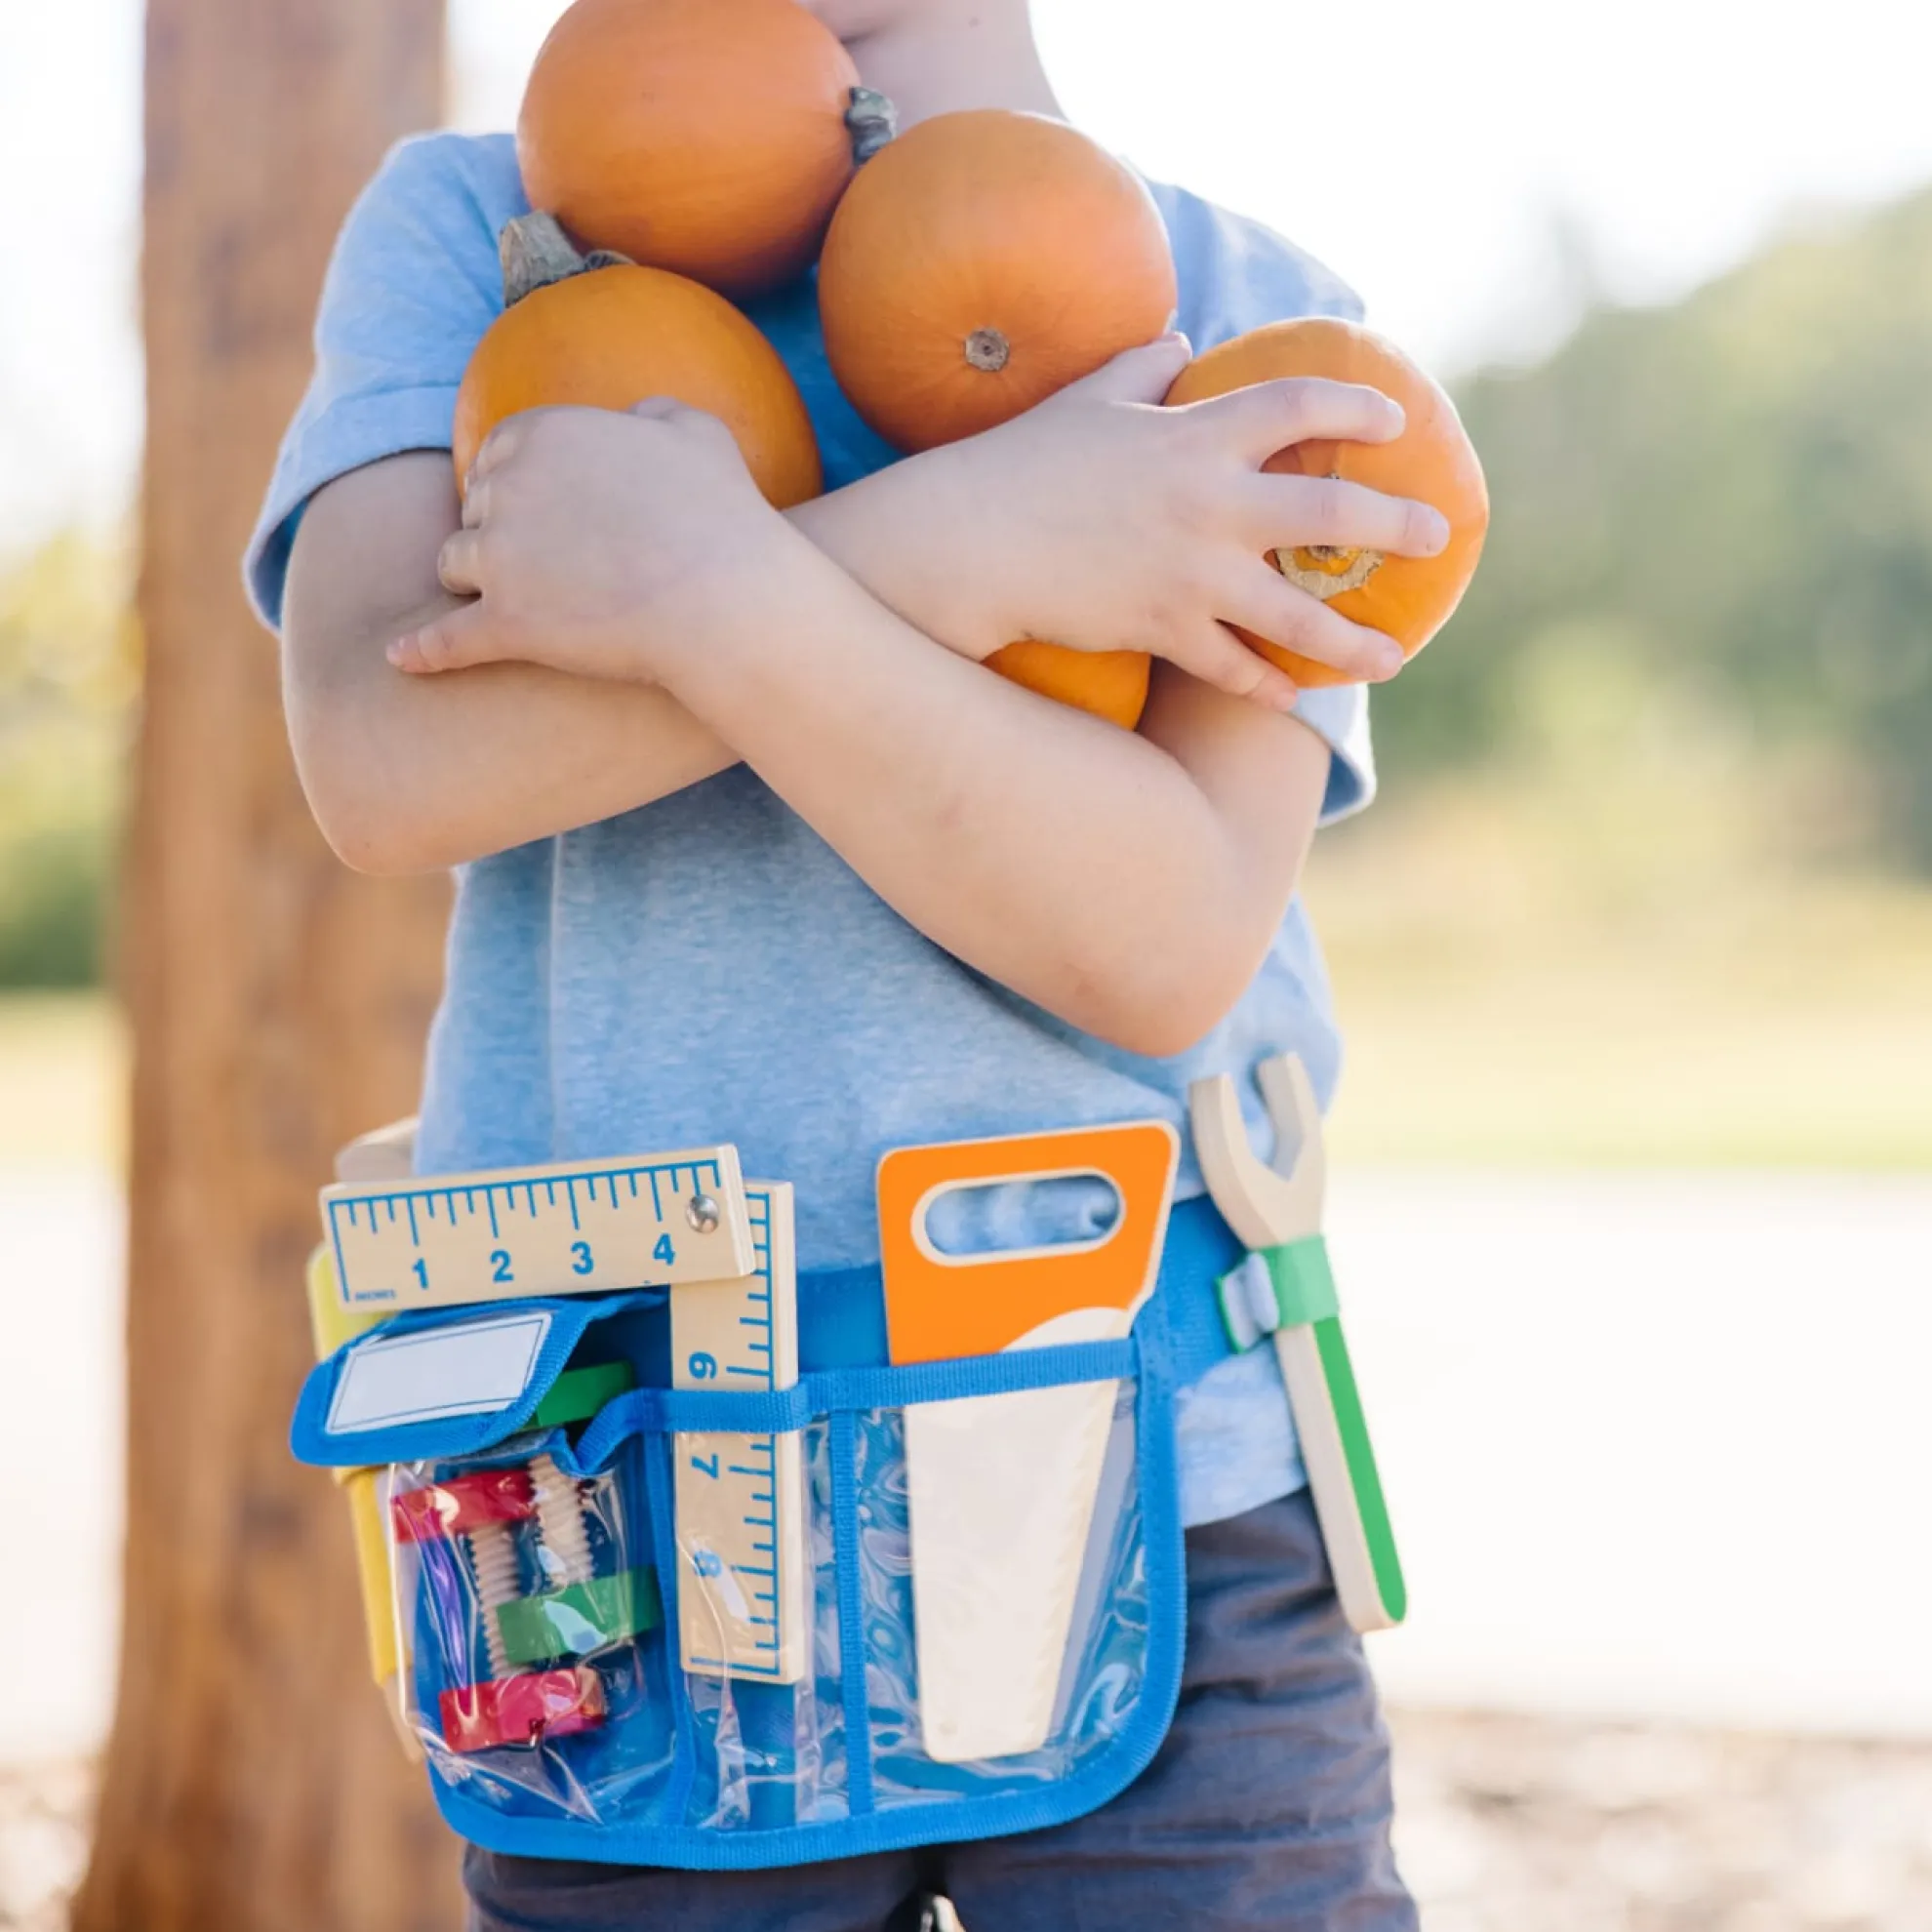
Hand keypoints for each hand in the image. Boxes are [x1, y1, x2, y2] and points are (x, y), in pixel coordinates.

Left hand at [388, 401, 787, 680]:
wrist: (726, 600)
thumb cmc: (725, 517)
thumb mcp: (699, 435)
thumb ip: (656, 414)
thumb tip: (637, 418)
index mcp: (545, 434)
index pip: (498, 452)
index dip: (514, 481)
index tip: (538, 507)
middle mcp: (508, 489)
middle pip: (473, 508)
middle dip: (494, 530)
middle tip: (534, 560)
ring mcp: (500, 559)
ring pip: (454, 565)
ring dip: (470, 580)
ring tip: (500, 602)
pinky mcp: (505, 625)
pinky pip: (446, 641)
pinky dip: (422, 652)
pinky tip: (402, 660)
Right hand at [922, 334, 1451, 707]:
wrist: (971, 541)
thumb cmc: (1024, 461)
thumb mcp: (1088, 395)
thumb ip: (1145, 365)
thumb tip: (1183, 340)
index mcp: (1197, 433)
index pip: (1301, 404)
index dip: (1356, 403)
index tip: (1394, 417)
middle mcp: (1211, 503)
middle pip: (1331, 511)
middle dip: (1395, 523)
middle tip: (1435, 535)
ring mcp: (1193, 573)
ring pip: (1297, 615)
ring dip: (1353, 642)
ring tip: (1393, 656)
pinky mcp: (1164, 628)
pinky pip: (1233, 667)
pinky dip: (1265, 685)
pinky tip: (1291, 698)